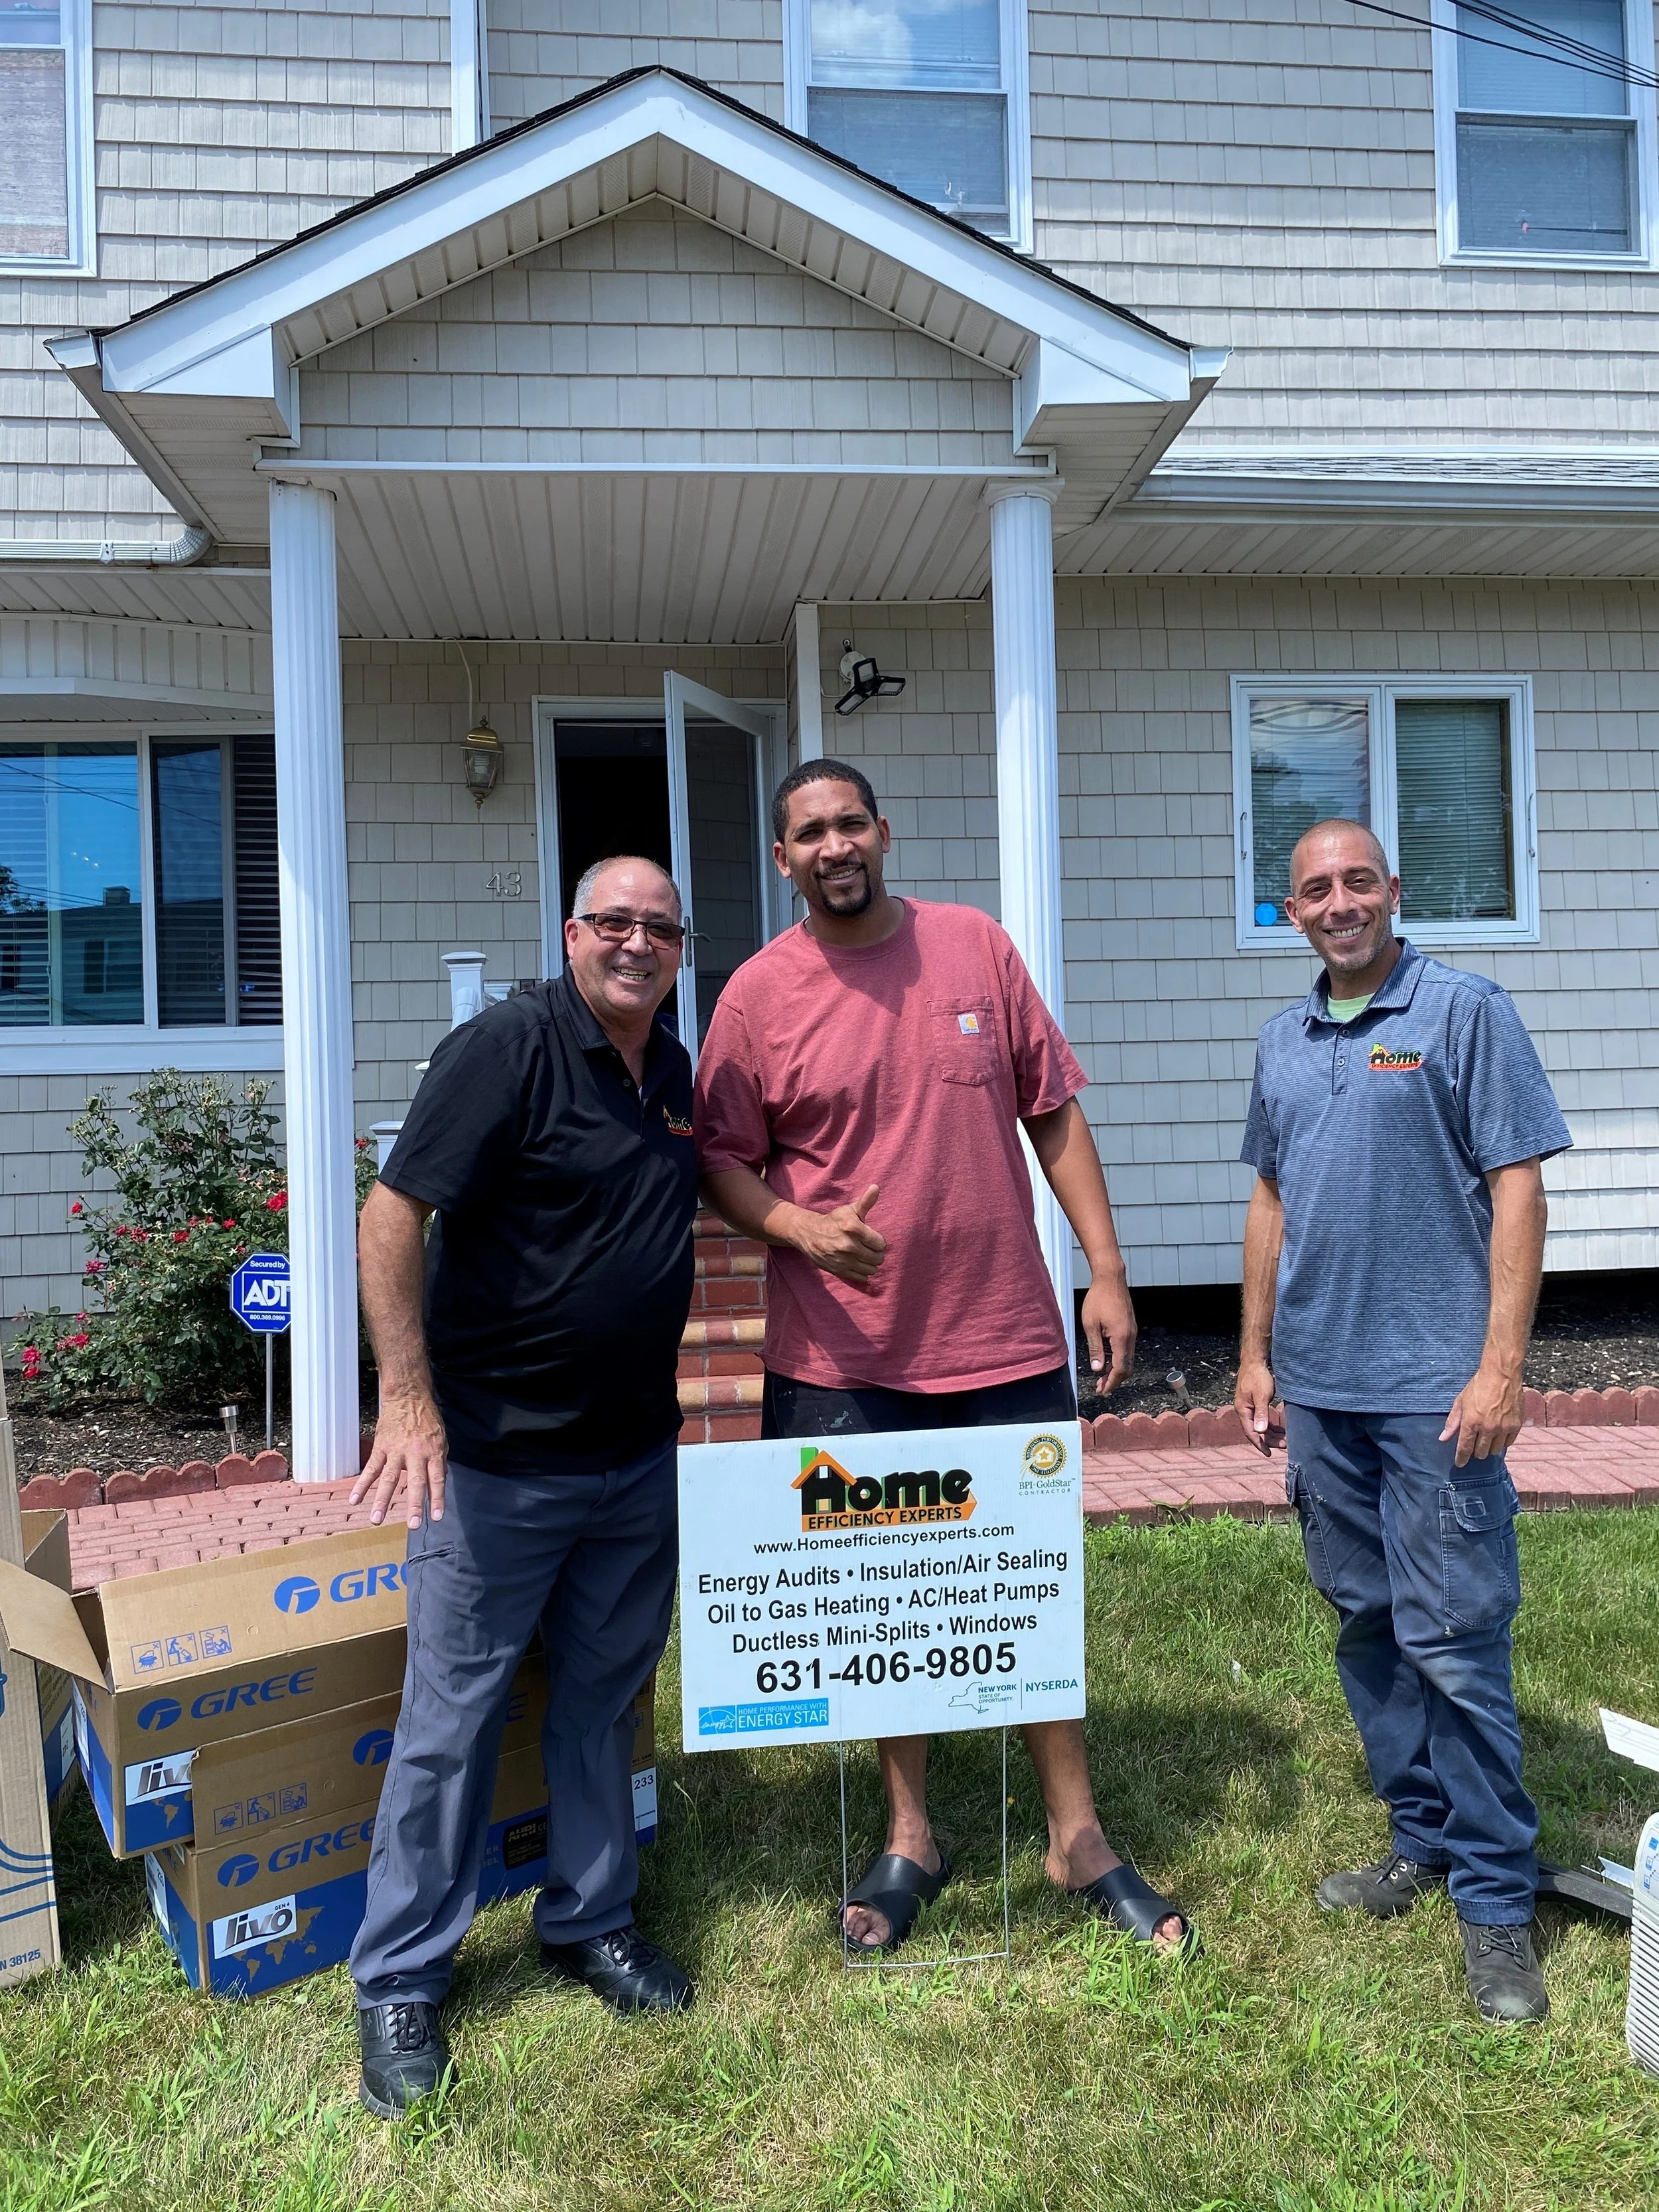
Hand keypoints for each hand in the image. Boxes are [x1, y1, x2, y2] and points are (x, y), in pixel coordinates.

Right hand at [351, 1388, 448, 1528]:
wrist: (409, 1397)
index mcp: (433, 1452)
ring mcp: (397, 1451)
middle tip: (412, 1525)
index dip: (437, 1499)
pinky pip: (371, 1468)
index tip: (437, 1518)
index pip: (437, 1479)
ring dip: (382, 1500)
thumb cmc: (427, 1420)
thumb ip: (438, 1463)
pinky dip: (362, 1484)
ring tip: (376, 1520)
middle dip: (414, 1505)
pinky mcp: (381, 1448)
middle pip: (415, 1482)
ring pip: (389, 1478)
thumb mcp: (441, 1440)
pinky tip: (355, 1499)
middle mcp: (416, 1453)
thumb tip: (438, 1485)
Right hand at [786, 1183, 886, 1286]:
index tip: (872, 1239)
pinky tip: (857, 1263)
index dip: (879, 1241)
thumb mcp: (849, 1210)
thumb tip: (876, 1187)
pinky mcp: (839, 1271)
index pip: (881, 1243)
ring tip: (864, 1256)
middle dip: (876, 1253)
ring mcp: (844, 1260)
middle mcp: (849, 1246)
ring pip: (872, 1269)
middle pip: (878, 1258)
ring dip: (871, 1263)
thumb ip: (866, 1202)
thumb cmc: (833, 1221)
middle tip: (869, 1248)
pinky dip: (863, 1272)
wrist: (809, 1234)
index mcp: (853, 1228)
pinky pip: (862, 1277)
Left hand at [1080, 1272, 1135, 1392]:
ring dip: (1116, 1370)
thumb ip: (1095, 1348)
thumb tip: (1097, 1369)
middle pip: (1127, 1367)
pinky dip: (1119, 1360)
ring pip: (1128, 1359)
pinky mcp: (1130, 1328)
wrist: (1111, 1279)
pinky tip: (1107, 1361)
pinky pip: (1127, 1350)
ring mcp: (1132, 1332)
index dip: (1111, 1382)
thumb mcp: (1090, 1325)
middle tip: (1101, 1387)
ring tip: (1102, 1377)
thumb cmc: (1098, 1298)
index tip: (1102, 1391)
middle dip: (1115, 1380)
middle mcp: (1131, 1337)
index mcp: (1122, 1338)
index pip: (1120, 1368)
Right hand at [1234, 1358, 1278, 1455]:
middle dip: (1270, 1440)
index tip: (1269, 1453)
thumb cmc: (1258, 1377)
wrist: (1254, 1362)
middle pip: (1256, 1431)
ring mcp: (1249, 1408)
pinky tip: (1281, 1430)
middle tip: (1285, 1445)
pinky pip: (1262, 1420)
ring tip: (1285, 1440)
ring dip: (1271, 1434)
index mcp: (1243, 1410)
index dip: (1260, 1444)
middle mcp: (1244, 1411)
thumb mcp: (1261, 1395)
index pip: (1251, 1432)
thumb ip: (1261, 1413)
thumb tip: (1260, 1431)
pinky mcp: (1255, 1404)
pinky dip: (1271, 1426)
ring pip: (1260, 1427)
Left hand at [1440, 1361, 1523, 1467]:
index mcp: (1471, 1422)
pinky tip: (1498, 1435)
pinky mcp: (1516, 1426)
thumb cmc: (1478, 1386)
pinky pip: (1508, 1443)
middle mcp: (1488, 1428)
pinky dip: (1502, 1442)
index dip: (1461, 1458)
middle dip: (1475, 1451)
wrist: (1502, 1375)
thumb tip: (1443, 1438)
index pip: (1465, 1448)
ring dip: (1488, 1447)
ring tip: (1486, 1438)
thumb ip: (1453, 1422)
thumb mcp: (1461, 1402)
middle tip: (1474, 1444)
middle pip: (1480, 1453)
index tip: (1459, 1463)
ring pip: (1494, 1450)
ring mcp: (1503, 1428)